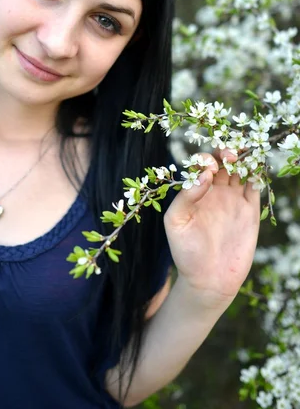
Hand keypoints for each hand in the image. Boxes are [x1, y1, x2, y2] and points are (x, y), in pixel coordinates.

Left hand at [164, 150, 259, 309]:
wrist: (208, 280)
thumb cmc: (186, 252)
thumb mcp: (175, 222)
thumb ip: (185, 197)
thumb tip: (203, 177)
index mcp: (195, 191)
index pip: (201, 165)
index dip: (205, 159)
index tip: (209, 168)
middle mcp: (215, 192)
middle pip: (223, 162)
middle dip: (226, 152)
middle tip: (229, 155)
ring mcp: (233, 200)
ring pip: (240, 170)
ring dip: (243, 159)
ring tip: (243, 157)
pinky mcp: (250, 211)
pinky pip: (255, 187)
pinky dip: (256, 175)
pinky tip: (254, 170)